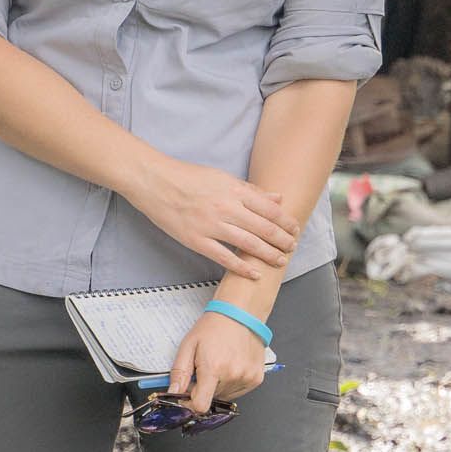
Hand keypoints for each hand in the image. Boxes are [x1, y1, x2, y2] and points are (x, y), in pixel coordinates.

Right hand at [125, 156, 298, 274]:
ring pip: (249, 244)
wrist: (155, 182)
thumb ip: (250, 190)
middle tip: (292, 247)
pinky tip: (255, 274)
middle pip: (264, 229)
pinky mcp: (196, 240)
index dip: (286, 222)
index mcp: (235, 191)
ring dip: (269, 255)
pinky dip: (242, 267)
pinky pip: (224, 257)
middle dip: (283, 241)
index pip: (270, 210)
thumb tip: (277, 198)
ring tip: (280, 261)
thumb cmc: (188, 177)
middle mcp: (227, 208)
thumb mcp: (222, 177)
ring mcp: (212, 226)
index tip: (295, 229)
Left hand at [167, 309, 272, 415]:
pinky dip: (231, 383)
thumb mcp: (188, 346)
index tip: (187, 396)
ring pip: (224, 396)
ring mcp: (247, 377)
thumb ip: (179, 372)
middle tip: (204, 370)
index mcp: (213, 368)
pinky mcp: (256, 378)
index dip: (190, 403)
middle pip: (211, 399)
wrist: (241, 315)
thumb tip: (174, 392)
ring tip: (220, 364)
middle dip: (204, 389)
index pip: (200, 405)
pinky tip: (231, 366)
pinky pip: (238, 391)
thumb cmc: (214, 328)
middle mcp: (233, 375)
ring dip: (218, 386)